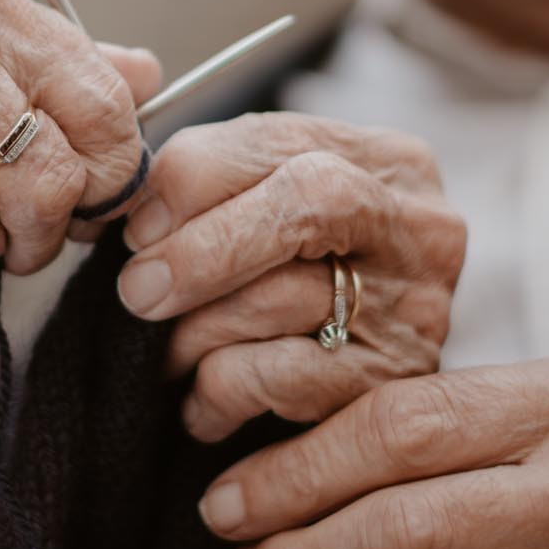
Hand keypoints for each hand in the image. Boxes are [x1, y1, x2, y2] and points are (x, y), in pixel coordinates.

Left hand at [113, 112, 464, 441]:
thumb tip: (130, 216)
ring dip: (194, 331)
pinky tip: (201, 405)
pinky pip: (282, 378)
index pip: (274, 138)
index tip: (136, 226)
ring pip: (279, 297)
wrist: (397, 410)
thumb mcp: (277, 213)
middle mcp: (417, 225)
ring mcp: (415, 306)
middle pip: (302, 202)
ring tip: (165, 354)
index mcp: (385, 160)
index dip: (189, 178)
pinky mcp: (395, 386)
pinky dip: (219, 390)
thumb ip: (218, 190)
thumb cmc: (303, 286)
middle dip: (200, 247)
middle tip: (138, 290)